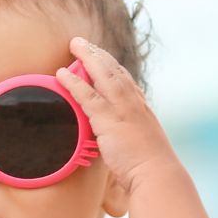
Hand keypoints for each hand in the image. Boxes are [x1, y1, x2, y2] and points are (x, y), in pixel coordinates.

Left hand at [55, 37, 179, 195]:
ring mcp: (121, 108)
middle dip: (98, 53)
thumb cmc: (148, 167)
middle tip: (83, 43)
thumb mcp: (141, 145)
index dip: (112, 65)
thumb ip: (128, 136)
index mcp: (141, 107)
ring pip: (102, 74)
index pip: (125, 79)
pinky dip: (73, 82)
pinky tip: (61, 74)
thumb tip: (117, 139)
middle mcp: (133, 102)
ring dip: (87, 57)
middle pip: (114, 69)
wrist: (156, 174)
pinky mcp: (108, 119)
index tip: (102, 56)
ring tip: (74, 45)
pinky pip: (87, 95)